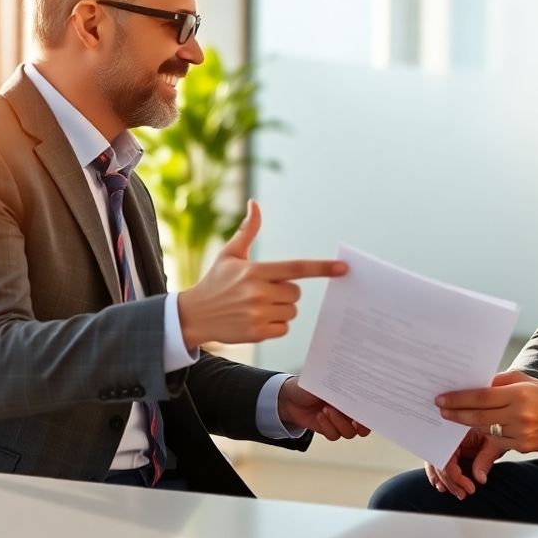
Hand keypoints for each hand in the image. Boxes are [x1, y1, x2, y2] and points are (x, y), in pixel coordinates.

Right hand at [177, 200, 346, 346]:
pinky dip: (275, 326)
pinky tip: (255, 321)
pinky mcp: (257, 333)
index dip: (322, 268)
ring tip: (256, 307)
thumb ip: (248, 230)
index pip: (296, 268)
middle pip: (296, 292)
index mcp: (255, 270)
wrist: (193, 315)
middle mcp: (258, 292)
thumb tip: (255, 203)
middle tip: (262, 292)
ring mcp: (258, 314)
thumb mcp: (230, 254)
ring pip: (291, 311)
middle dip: (285, 292)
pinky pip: (284, 328)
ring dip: (280, 309)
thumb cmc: (215, 282)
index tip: (343, 268)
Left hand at [276, 376, 369, 440]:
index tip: (368, 412)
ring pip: (349, 433)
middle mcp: (349, 411)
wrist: (289, 396)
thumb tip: (357, 386)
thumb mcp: (327, 382)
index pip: (370, 408)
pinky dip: (327, 427)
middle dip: (361, 426)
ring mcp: (339, 421)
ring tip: (326, 409)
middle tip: (354, 421)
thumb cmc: (310, 384)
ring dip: (338, 422)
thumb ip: (343, 386)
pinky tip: (319, 416)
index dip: (373, 413)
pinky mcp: (328, 429)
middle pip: (365, 427)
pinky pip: (334, 435)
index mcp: (353, 397)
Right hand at [425, 428, 507, 500]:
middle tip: (462, 494)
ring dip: (441, 478)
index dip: (454, 476)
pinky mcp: (451, 445)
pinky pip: (441, 459)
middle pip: (438, 460)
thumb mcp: (496, 442)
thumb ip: (485, 459)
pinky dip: (440, 473)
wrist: (504, 420)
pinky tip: (442, 485)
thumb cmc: (499, 426)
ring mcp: (448, 439)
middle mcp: (448, 433)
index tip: (469, 488)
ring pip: (435, 461)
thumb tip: (480, 478)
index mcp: (456, 429)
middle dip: (448, 481)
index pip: (446, 456)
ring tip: (450, 491)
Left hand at [436, 370, 537, 453]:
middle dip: (456, 415)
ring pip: (486, 431)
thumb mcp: (523, 380)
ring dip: (470, 426)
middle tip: (441, 412)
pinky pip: (498, 442)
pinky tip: (481, 430)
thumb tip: (473, 384)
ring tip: (456, 419)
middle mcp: (519, 414)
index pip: (481, 396)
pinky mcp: (524, 447)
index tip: (441, 400)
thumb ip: (498, 382)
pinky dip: (488, 436)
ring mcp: (521, 433)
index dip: (458, 399)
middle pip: (479, 417)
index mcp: (517, 393)